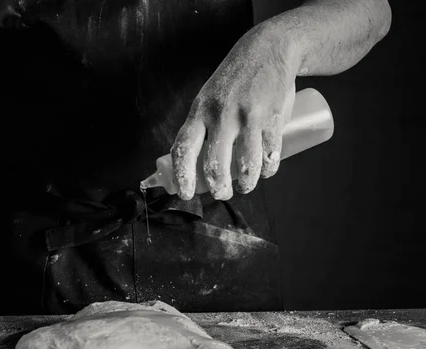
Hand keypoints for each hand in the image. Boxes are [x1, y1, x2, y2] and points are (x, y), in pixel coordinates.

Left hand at [171, 24, 299, 199]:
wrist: (269, 48)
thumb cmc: (234, 80)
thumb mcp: (209, 99)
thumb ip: (202, 128)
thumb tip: (194, 165)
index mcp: (199, 111)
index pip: (183, 149)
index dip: (182, 176)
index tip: (185, 193)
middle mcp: (221, 114)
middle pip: (215, 165)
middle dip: (219, 189)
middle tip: (222, 194)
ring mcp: (248, 116)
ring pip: (246, 166)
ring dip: (246, 185)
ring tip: (245, 187)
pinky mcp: (272, 118)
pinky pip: (269, 155)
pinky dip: (268, 170)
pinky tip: (266, 171)